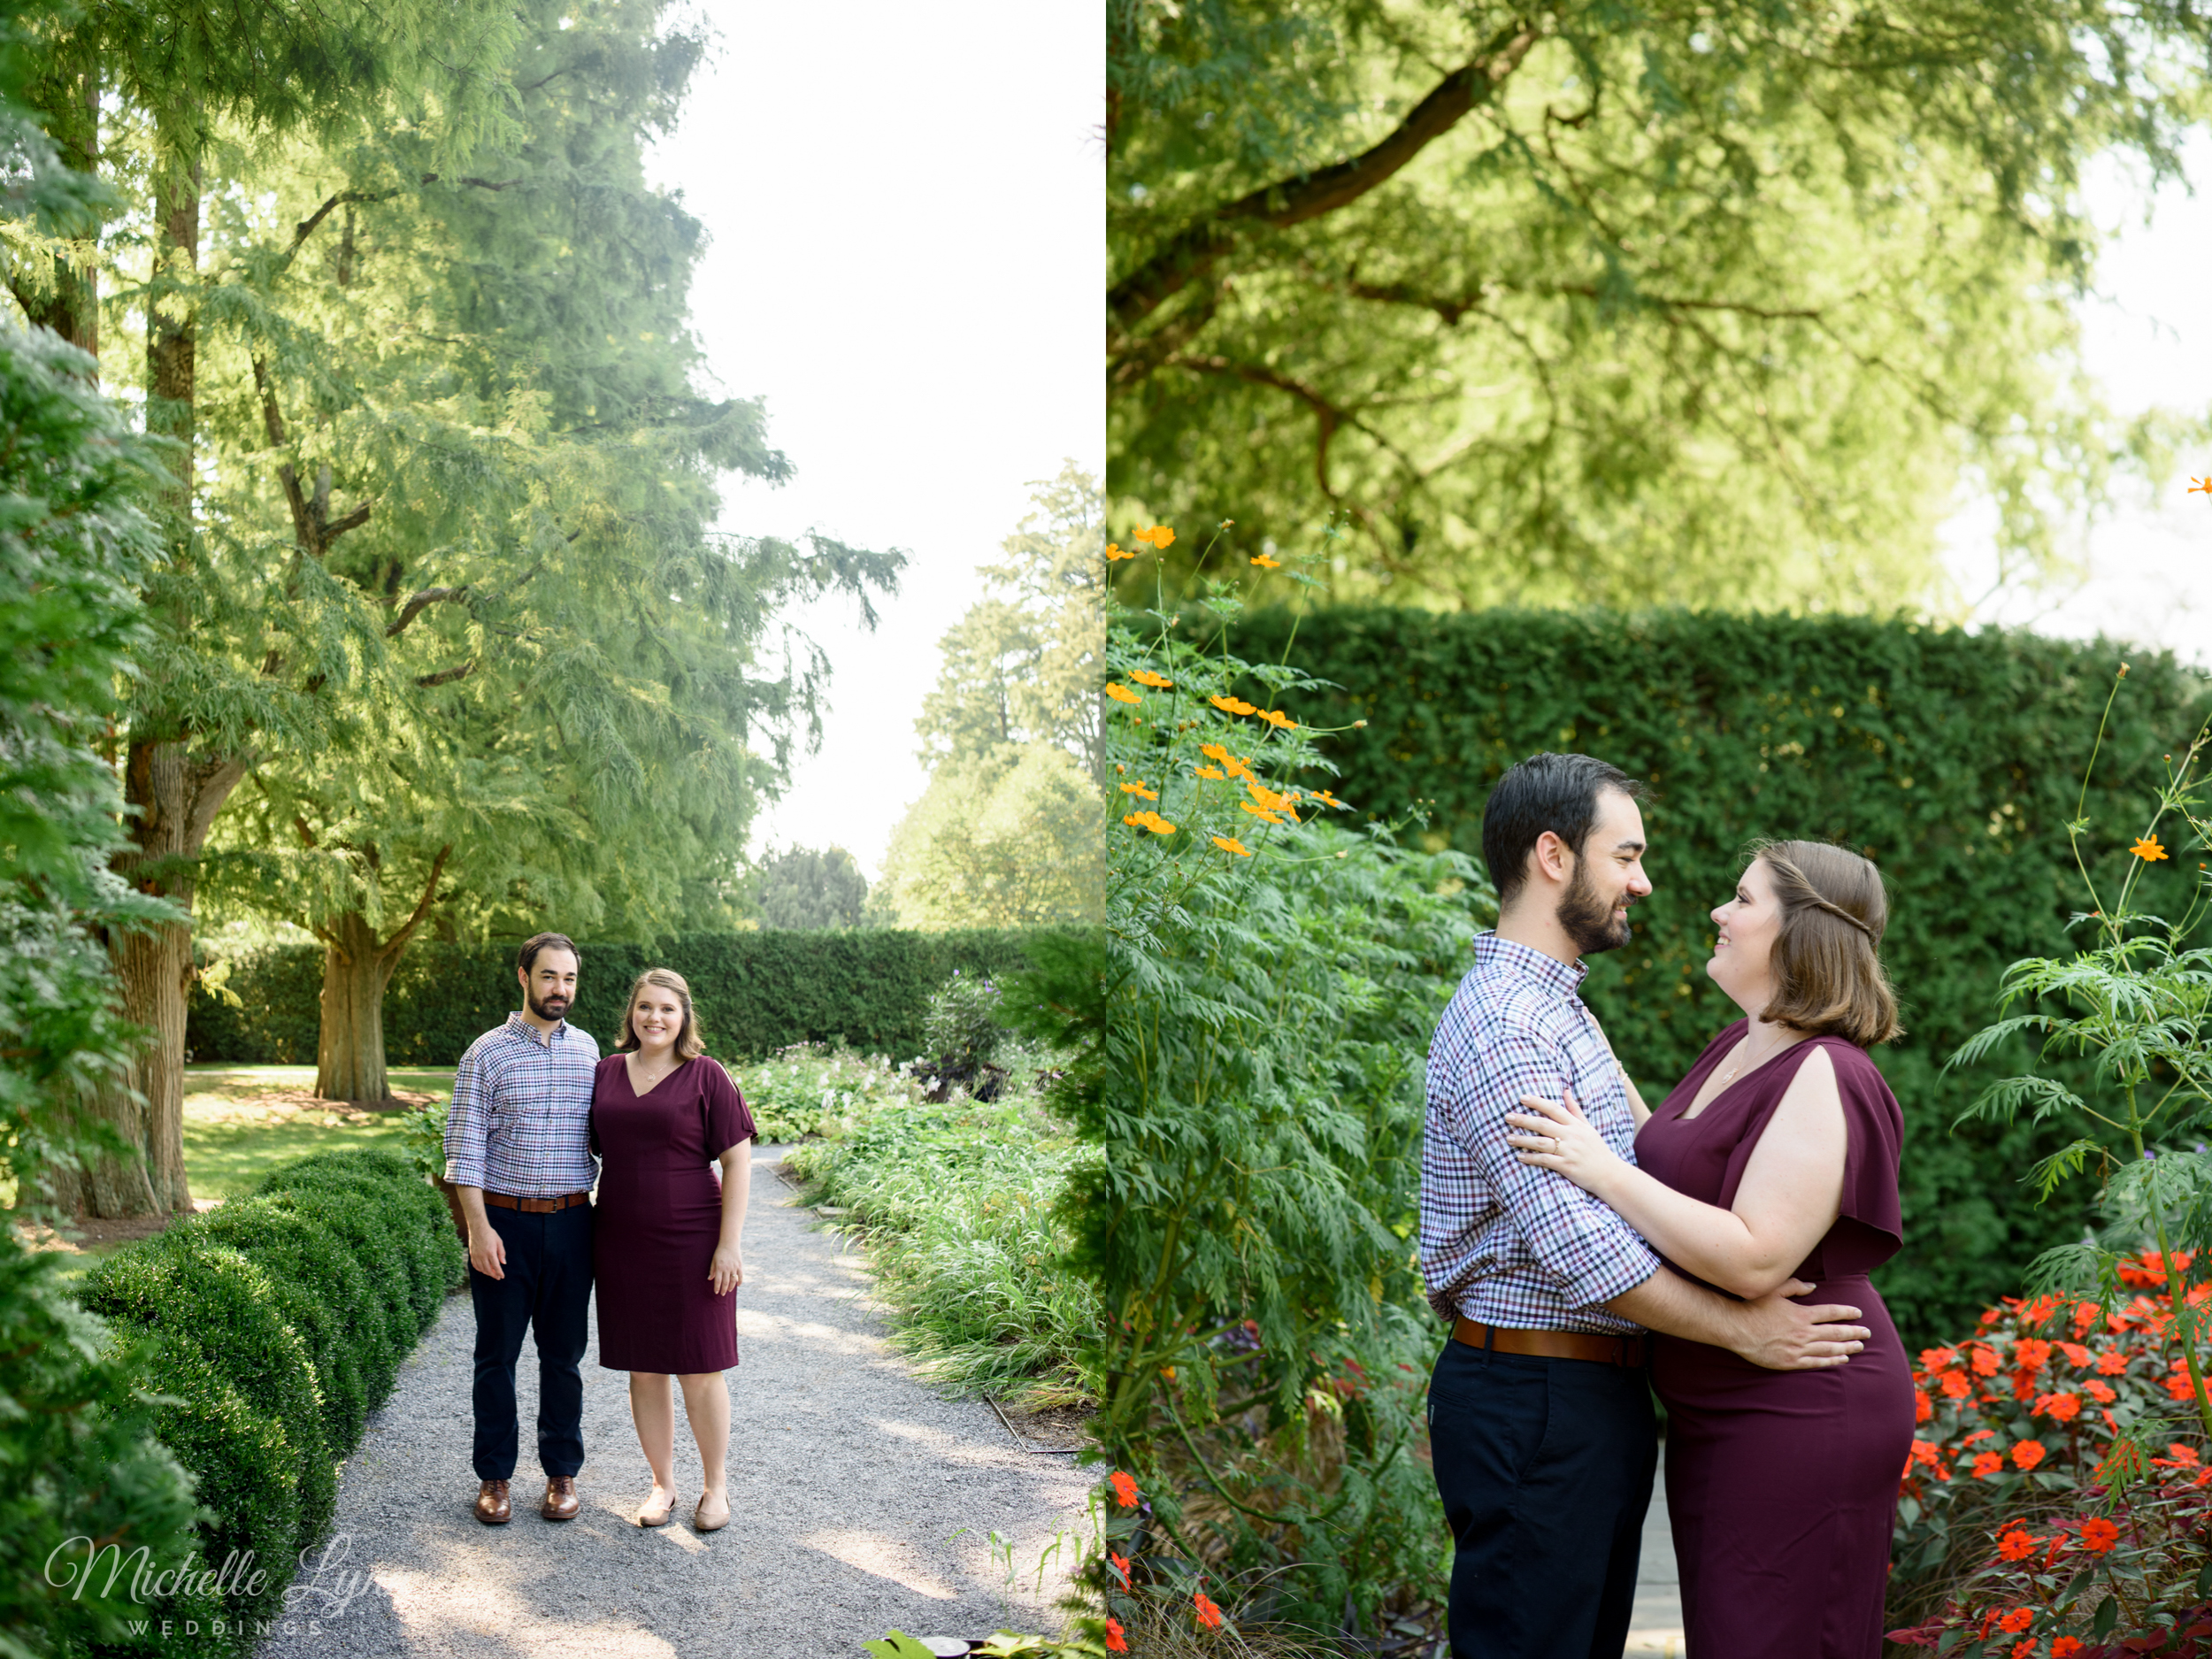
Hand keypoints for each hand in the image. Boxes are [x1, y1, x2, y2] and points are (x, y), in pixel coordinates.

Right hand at [467, 1224, 506, 1280]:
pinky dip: (480, 1269)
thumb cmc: (490, 1234)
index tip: (502, 1276)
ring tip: (492, 1273)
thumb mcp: (499, 1242)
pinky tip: (484, 1269)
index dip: (499, 1273)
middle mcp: (482, 1256)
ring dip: (487, 1273)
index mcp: (491, 1252)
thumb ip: (502, 1253)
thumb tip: (504, 1263)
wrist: (478, 1228)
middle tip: (498, 1277)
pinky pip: (475, 1266)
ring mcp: (476, 1256)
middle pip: (488, 1270)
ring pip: (481, 1269)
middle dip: (493, 1275)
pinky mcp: (472, 1255)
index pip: (496, 1266)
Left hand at [709, 1243, 743, 1295]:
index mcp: (719, 1267)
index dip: (717, 1287)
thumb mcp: (713, 1260)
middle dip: (724, 1289)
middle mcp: (727, 1268)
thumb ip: (712, 1270)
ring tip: (729, 1290)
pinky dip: (739, 1281)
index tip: (716, 1292)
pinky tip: (738, 1285)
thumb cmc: (720, 1252)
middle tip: (722, 1294)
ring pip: (733, 1280)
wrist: (729, 1243)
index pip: (718, 1281)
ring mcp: (734, 1267)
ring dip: (731, 1287)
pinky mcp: (739, 1265)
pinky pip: (740, 1275)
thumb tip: (709, 1279)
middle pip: (725, 1282)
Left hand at [1505, 1088, 1619, 1195]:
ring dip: (1523, 1140)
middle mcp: (1572, 1136)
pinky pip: (1546, 1160)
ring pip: (1542, 1143)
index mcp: (1576, 1125)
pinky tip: (1520, 1156)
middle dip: (1524, 1120)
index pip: (1554, 1109)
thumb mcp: (1588, 1127)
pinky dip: (1532, 1158)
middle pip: (1544, 1124)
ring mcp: (1570, 1151)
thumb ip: (1575, 1110)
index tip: (1521, 1097)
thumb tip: (1565, 1090)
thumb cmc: (1597, 1149)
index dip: (1537, 1102)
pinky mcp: (1567, 1166)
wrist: (1610, 1174)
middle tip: (1507, 1117)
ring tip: (1508, 1138)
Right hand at [1728, 1280, 1869, 1370]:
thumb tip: (1813, 1287)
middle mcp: (1804, 1332)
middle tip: (1867, 1332)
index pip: (1831, 1313)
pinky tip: (1842, 1359)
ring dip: (1847, 1347)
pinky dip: (1832, 1361)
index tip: (1858, 1313)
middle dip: (1854, 1332)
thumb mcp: (1773, 1290)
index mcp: (1801, 1314)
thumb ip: (1795, 1286)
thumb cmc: (1753, 1307)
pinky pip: (1817, 1362)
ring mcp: (1798, 1349)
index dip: (1847, 1313)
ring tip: (1859, 1346)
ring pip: (1830, 1348)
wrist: (1736, 1329)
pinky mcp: (1791, 1362)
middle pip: (1835, 1332)